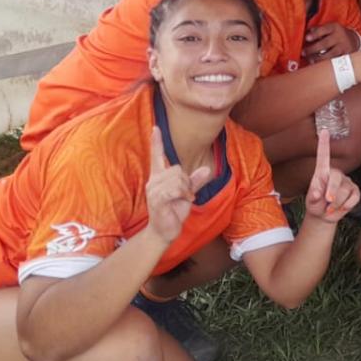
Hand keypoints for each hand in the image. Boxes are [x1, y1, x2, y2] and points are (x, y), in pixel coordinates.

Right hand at [145, 126, 210, 244]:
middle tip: (186, 194)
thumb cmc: (174, 211)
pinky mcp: (156, 199)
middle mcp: (153, 181)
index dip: (157, 142)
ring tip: (183, 199)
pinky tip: (184, 200)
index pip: (157, 156)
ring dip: (186, 189)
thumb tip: (206, 169)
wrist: (164, 232)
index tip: (156, 127)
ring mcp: (153, 190)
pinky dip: (184, 193)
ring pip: (177, 178)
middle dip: (186, 181)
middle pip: (177, 168)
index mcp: (159, 177)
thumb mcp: (188, 193)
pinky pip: (175, 188)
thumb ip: (195, 181)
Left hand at [304, 23, 359, 61]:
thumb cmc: (336, 34)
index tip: (306, 38)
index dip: (315, 34)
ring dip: (318, 58)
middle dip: (313, 49)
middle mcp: (340, 36)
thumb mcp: (330, 28)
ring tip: (310, 60)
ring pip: (330, 54)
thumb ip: (318, 29)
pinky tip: (319, 66)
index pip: (324, 30)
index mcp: (334, 27)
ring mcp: (343, 47)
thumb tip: (307, 32)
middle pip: (325, 43)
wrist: (354, 40)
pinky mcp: (346, 56)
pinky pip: (334, 61)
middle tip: (303, 52)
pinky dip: (326, 64)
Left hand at [304, 128, 358, 222]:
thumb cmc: (315, 204)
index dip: (324, 144)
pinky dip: (345, 206)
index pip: (323, 156)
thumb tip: (317, 193)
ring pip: (345, 191)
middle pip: (336, 177)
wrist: (324, 216)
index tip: (324, 131)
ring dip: (336, 203)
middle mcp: (336, 174)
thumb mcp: (310, 202)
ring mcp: (347, 182)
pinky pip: (353, 198)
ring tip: (329, 208)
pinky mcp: (355, 191)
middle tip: (327, 201)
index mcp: (322, 172)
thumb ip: (312, 197)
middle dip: (331, 191)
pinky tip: (339, 208)